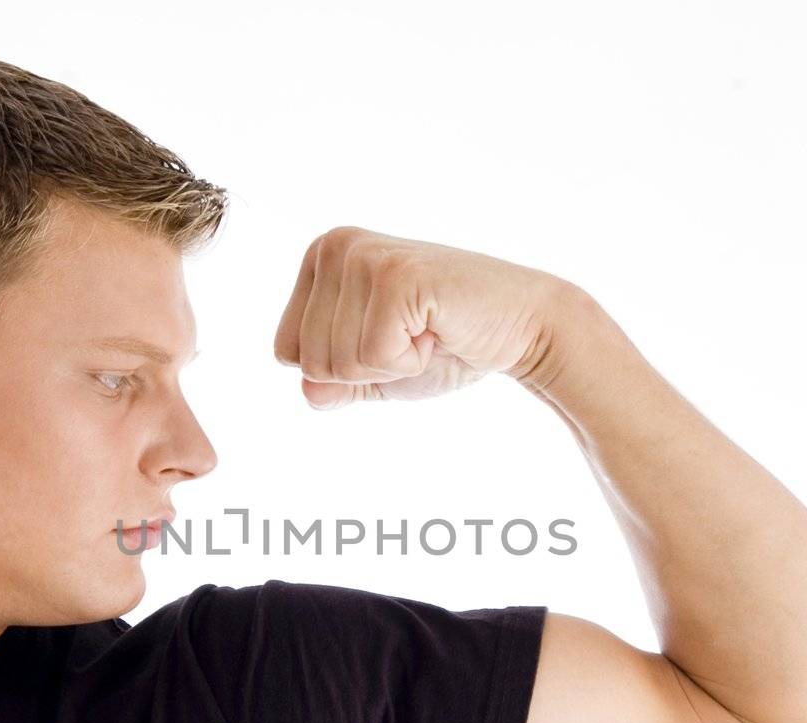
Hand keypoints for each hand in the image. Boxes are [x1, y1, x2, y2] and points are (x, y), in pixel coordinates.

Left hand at [273, 225, 570, 408]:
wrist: (520, 328)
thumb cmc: (446, 344)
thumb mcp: (373, 371)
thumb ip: (331, 384)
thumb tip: (310, 392)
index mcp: (319, 259)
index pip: (285, 352)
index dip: (340, 370)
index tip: (387, 339)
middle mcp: (334, 246)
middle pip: (310, 361)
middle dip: (366, 370)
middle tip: (412, 335)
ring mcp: (363, 257)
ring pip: (338, 363)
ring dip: (391, 365)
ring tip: (425, 330)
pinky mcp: (395, 277)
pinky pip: (373, 359)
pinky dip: (410, 362)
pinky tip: (437, 330)